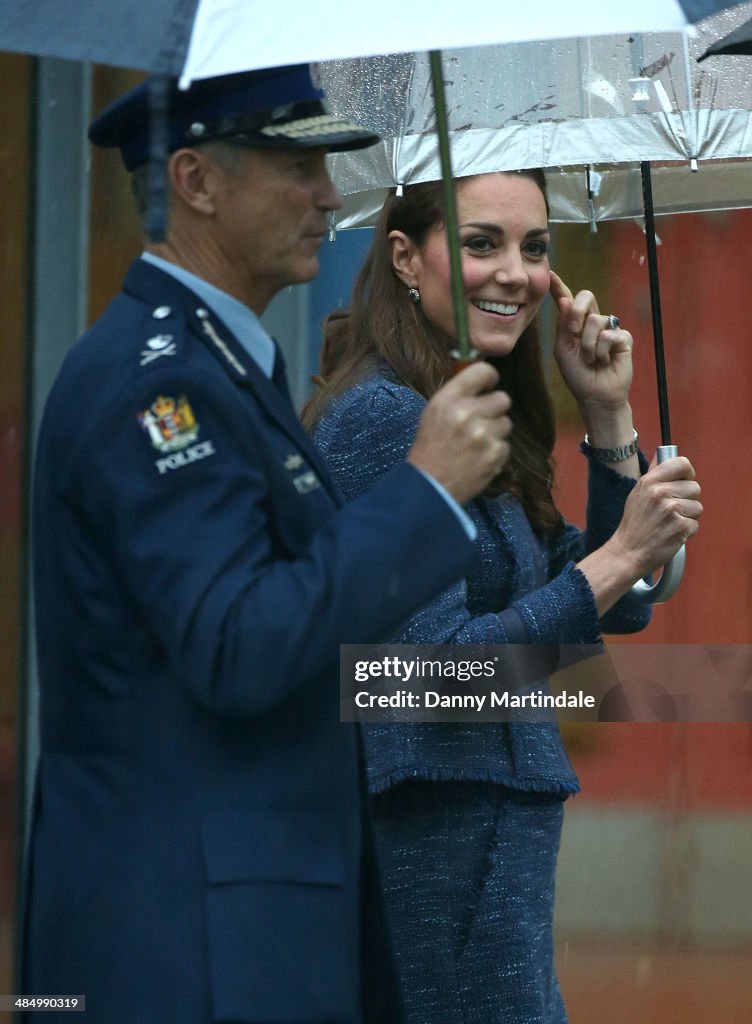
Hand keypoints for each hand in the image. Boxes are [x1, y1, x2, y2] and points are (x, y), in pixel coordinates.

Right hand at [407, 361, 511, 504]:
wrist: (429, 487)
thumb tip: (483, 384)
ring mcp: (483, 435)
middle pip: (503, 398)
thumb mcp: (433, 413)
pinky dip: (495, 453)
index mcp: (449, 399)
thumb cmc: (429, 448)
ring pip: (506, 423)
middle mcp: (467, 413)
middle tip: (481, 422)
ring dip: (495, 433)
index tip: (487, 388)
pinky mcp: (495, 454)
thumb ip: (457, 396)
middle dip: (494, 410)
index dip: (489, 379)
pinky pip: (506, 445)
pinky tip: (478, 459)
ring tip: (476, 444)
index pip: (483, 371)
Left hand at [550, 270, 633, 413]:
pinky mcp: (623, 338)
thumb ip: (563, 326)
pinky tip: (603, 362)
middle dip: (577, 311)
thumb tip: (565, 300)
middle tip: (574, 332)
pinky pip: (609, 335)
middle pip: (586, 297)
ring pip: (596, 320)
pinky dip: (601, 352)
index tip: (550, 274)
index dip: (560, 287)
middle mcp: (593, 322)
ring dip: (588, 345)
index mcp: (575, 324)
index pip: (569, 301)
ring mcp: (609, 329)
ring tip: (590, 360)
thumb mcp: (563, 350)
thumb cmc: (577, 375)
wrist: (595, 396)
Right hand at [605, 455, 702, 579]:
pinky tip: (671, 533)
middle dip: (687, 499)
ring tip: (669, 523)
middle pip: (694, 487)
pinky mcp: (681, 527)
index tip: (683, 481)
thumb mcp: (637, 493)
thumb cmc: (634, 523)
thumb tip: (663, 453)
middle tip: (671, 510)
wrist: (628, 552)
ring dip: (688, 516)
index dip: (687, 473)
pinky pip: (696, 524)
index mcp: (650, 482)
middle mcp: (660, 493)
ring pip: (698, 507)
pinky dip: (686, 531)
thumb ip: (654, 473)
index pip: (682, 463)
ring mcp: (672, 511)